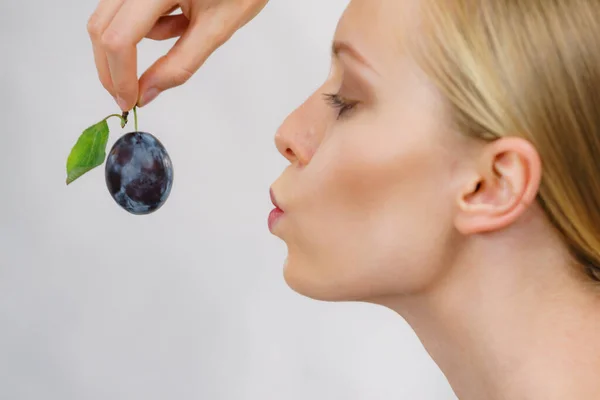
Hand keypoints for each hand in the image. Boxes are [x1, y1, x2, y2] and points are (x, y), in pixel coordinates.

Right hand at [87, 0, 268, 110]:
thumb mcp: (215, 30)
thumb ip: (179, 64)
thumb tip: (145, 93)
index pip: (120, 38)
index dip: (119, 76)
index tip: (128, 102)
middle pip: (102, 28)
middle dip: (112, 67)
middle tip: (129, 94)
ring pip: (109, 18)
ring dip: (131, 43)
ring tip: (182, 32)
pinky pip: (125, 8)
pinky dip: (143, 26)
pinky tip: (178, 19)